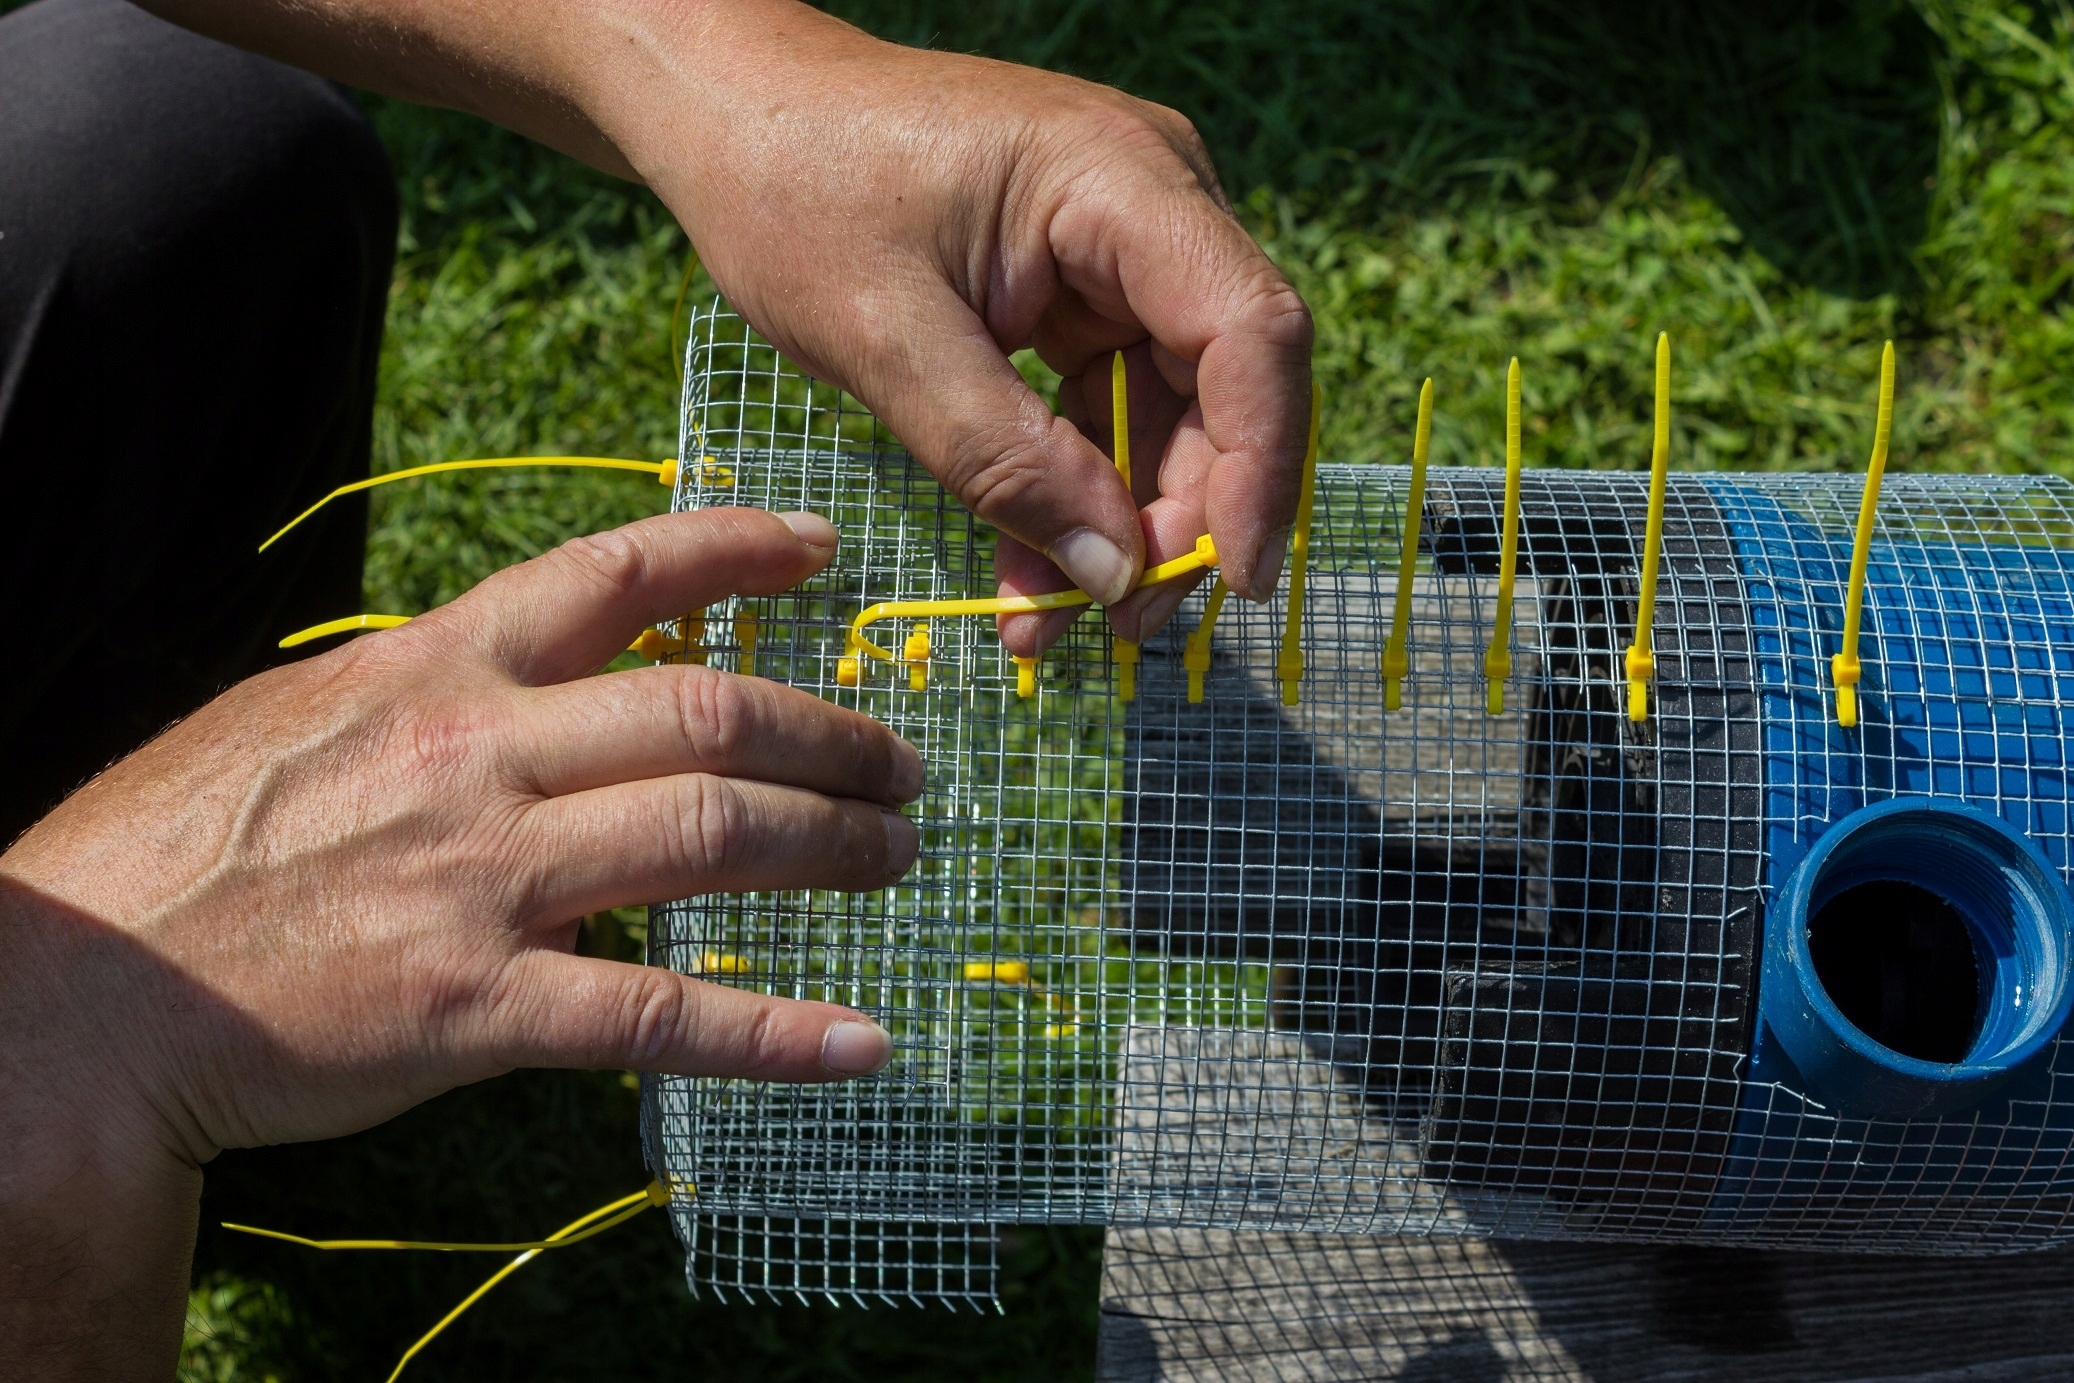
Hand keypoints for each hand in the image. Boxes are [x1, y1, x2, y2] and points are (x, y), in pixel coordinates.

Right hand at [0, 508, 917, 1371]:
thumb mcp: (301, 717)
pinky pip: (658, 1013)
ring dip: (832, 845)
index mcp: (434, 669)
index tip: (826, 547)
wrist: (75, 990)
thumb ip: (431, 694)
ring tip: (900, 858)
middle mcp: (475, 753)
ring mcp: (482, 878)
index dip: (737, 545)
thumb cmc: (176, 847)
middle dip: (831, 733)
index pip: (614, 573)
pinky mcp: (475, 1004)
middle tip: (903, 765)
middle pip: (706, 711)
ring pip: (710, 836)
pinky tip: (858, 1045)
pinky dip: (774, 1033)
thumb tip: (527, 680)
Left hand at [140, 0, 1314, 653]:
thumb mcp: (883, 333)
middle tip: (1156, 653)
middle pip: (1234, 379)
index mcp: (1124, 181)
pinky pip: (1106, 399)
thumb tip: (1126, 588)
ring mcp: (1104, 239)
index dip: (1259, 476)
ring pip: (1172, 404)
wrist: (688, 89)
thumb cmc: (772, 176)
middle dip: (1202, 520)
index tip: (1215, 600)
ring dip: (1133, 524)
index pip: (1255, 335)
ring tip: (1077, 645)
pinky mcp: (1055, 280)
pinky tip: (1039, 584)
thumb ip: (1015, 462)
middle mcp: (1142, 199)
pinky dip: (1082, 493)